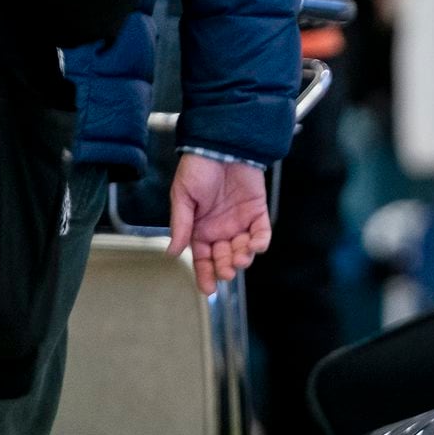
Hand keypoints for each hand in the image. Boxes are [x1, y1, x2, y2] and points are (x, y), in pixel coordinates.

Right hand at [166, 154, 270, 294]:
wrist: (221, 145)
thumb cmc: (197, 168)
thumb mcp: (182, 196)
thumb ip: (181, 225)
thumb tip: (172, 252)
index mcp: (199, 228)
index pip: (202, 258)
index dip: (204, 274)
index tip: (207, 290)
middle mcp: (220, 229)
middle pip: (224, 258)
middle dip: (225, 267)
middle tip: (226, 270)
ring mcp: (240, 222)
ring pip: (243, 249)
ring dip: (242, 257)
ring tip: (240, 257)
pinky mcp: (257, 212)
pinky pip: (262, 232)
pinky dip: (260, 241)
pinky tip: (256, 244)